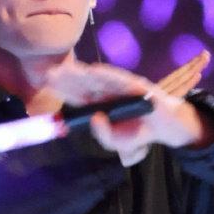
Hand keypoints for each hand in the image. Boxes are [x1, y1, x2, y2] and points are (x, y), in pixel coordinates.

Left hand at [48, 52, 213, 165]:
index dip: (62, 88)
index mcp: (99, 104)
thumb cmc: (138, 132)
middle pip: (84, 84)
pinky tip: (94, 71)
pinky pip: (122, 80)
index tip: (46, 81)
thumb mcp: (117, 143)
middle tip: (49, 73)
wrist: (166, 128)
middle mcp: (108, 92)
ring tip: (67, 71)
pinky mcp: (138, 86)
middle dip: (67, 79)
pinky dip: (109, 75)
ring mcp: (122, 87)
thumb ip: (104, 135)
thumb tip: (96, 118)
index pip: (77, 95)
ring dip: (83, 74)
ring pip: (99, 79)